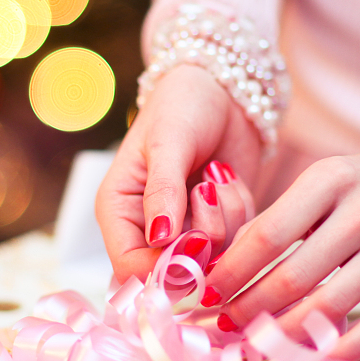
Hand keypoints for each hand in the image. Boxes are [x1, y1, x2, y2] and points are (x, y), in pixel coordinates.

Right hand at [96, 65, 260, 281]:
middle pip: (176, 272)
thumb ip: (163, 191)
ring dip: (226, 215)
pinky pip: (239, 240)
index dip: (164, 268)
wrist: (223, 88)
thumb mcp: (168, 141)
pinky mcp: (220, 225)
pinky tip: (227, 177)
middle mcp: (148, 229)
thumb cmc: (182, 105)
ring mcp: (186, 229)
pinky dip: (241, 209)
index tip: (196, 239)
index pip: (130, 269)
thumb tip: (161, 238)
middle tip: (206, 189)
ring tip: (215, 173)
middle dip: (202, 237)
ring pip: (213, 258)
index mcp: (119, 212)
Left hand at [201, 149, 359, 360]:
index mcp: (330, 179)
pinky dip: (344, 347)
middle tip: (228, 324)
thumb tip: (222, 271)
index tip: (208, 293)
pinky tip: (316, 355)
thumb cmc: (358, 189)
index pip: (269, 235)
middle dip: (252, 307)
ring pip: (332, 304)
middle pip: (295, 275)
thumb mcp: (316, 187)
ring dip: (288, 332)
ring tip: (261, 342)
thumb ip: (274, 223)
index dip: (233, 271)